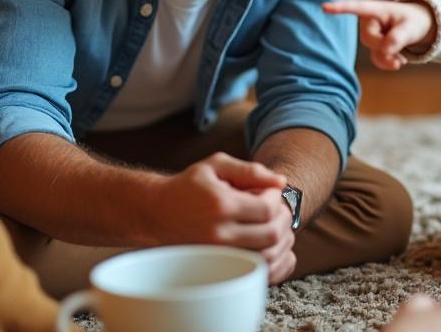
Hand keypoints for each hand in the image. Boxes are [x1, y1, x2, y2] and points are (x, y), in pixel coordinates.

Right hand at [146, 152, 295, 282]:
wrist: (157, 213)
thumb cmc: (189, 186)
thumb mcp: (216, 166)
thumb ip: (250, 171)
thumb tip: (282, 182)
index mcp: (220, 205)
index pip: (267, 208)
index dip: (277, 198)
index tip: (270, 192)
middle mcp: (219, 234)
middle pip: (271, 234)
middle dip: (283, 219)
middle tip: (276, 209)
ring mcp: (218, 255)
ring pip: (268, 257)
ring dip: (281, 240)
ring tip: (272, 224)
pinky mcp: (218, 269)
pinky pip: (259, 275)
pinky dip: (277, 264)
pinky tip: (272, 246)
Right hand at [323, 0, 435, 69]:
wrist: (419, 28)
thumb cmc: (414, 21)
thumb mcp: (411, 28)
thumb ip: (399, 38)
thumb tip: (385, 51)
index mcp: (376, 9)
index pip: (356, 8)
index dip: (340, 8)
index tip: (325, 7)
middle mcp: (369, 22)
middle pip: (369, 39)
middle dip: (386, 46)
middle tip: (401, 45)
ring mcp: (370, 35)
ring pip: (373, 51)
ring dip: (390, 57)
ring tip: (403, 57)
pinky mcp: (373, 47)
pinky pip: (376, 59)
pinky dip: (388, 63)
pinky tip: (400, 61)